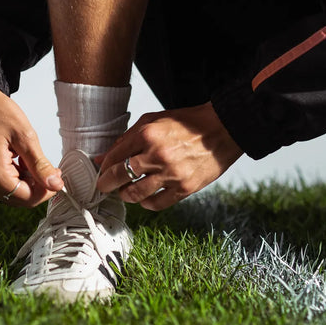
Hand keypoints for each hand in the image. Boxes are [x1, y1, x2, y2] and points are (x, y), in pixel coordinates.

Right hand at [0, 84, 64, 206]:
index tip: (56, 175)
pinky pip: (0, 185)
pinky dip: (14, 177)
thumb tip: (55, 184)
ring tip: (30, 158)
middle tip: (48, 167)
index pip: (28, 198)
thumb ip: (40, 165)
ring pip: (11, 193)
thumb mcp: (25, 136)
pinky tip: (18, 160)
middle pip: (19, 198)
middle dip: (37, 186)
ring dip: (25, 181)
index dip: (46, 190)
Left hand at [96, 102, 241, 210]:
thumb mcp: (154, 120)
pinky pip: (156, 204)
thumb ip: (127, 138)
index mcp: (148, 134)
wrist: (223, 130)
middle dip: (107, 183)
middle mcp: (157, 155)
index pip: (114, 156)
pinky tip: (145, 197)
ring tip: (126, 191)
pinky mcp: (184, 188)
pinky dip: (146, 203)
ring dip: (126, 194)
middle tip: (104, 186)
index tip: (102, 170)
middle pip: (120, 176)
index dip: (104, 166)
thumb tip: (103, 157)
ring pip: (135, 193)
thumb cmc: (188, 124)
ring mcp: (172, 174)